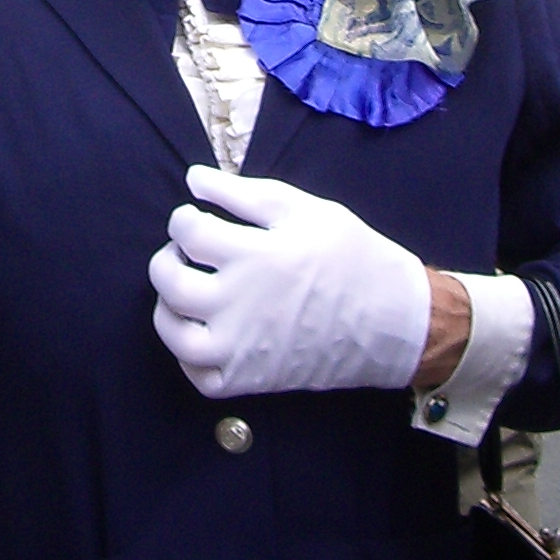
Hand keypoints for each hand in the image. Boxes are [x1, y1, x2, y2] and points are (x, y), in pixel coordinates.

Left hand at [148, 166, 433, 396]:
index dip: (183, 218)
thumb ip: (243, 193)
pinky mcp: (251, 380)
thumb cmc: (351, 256)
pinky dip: (188, 357)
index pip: (187, 231)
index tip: (197, 217)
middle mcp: (241, 304)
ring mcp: (242, 348)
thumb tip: (193, 179)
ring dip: (167, 307)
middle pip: (170, 281)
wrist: (394, 321)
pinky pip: (199, 376)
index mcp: (256, 255)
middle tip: (185, 253)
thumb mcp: (305, 209)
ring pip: (173, 333)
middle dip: (166, 259)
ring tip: (187, 292)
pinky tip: (201, 333)